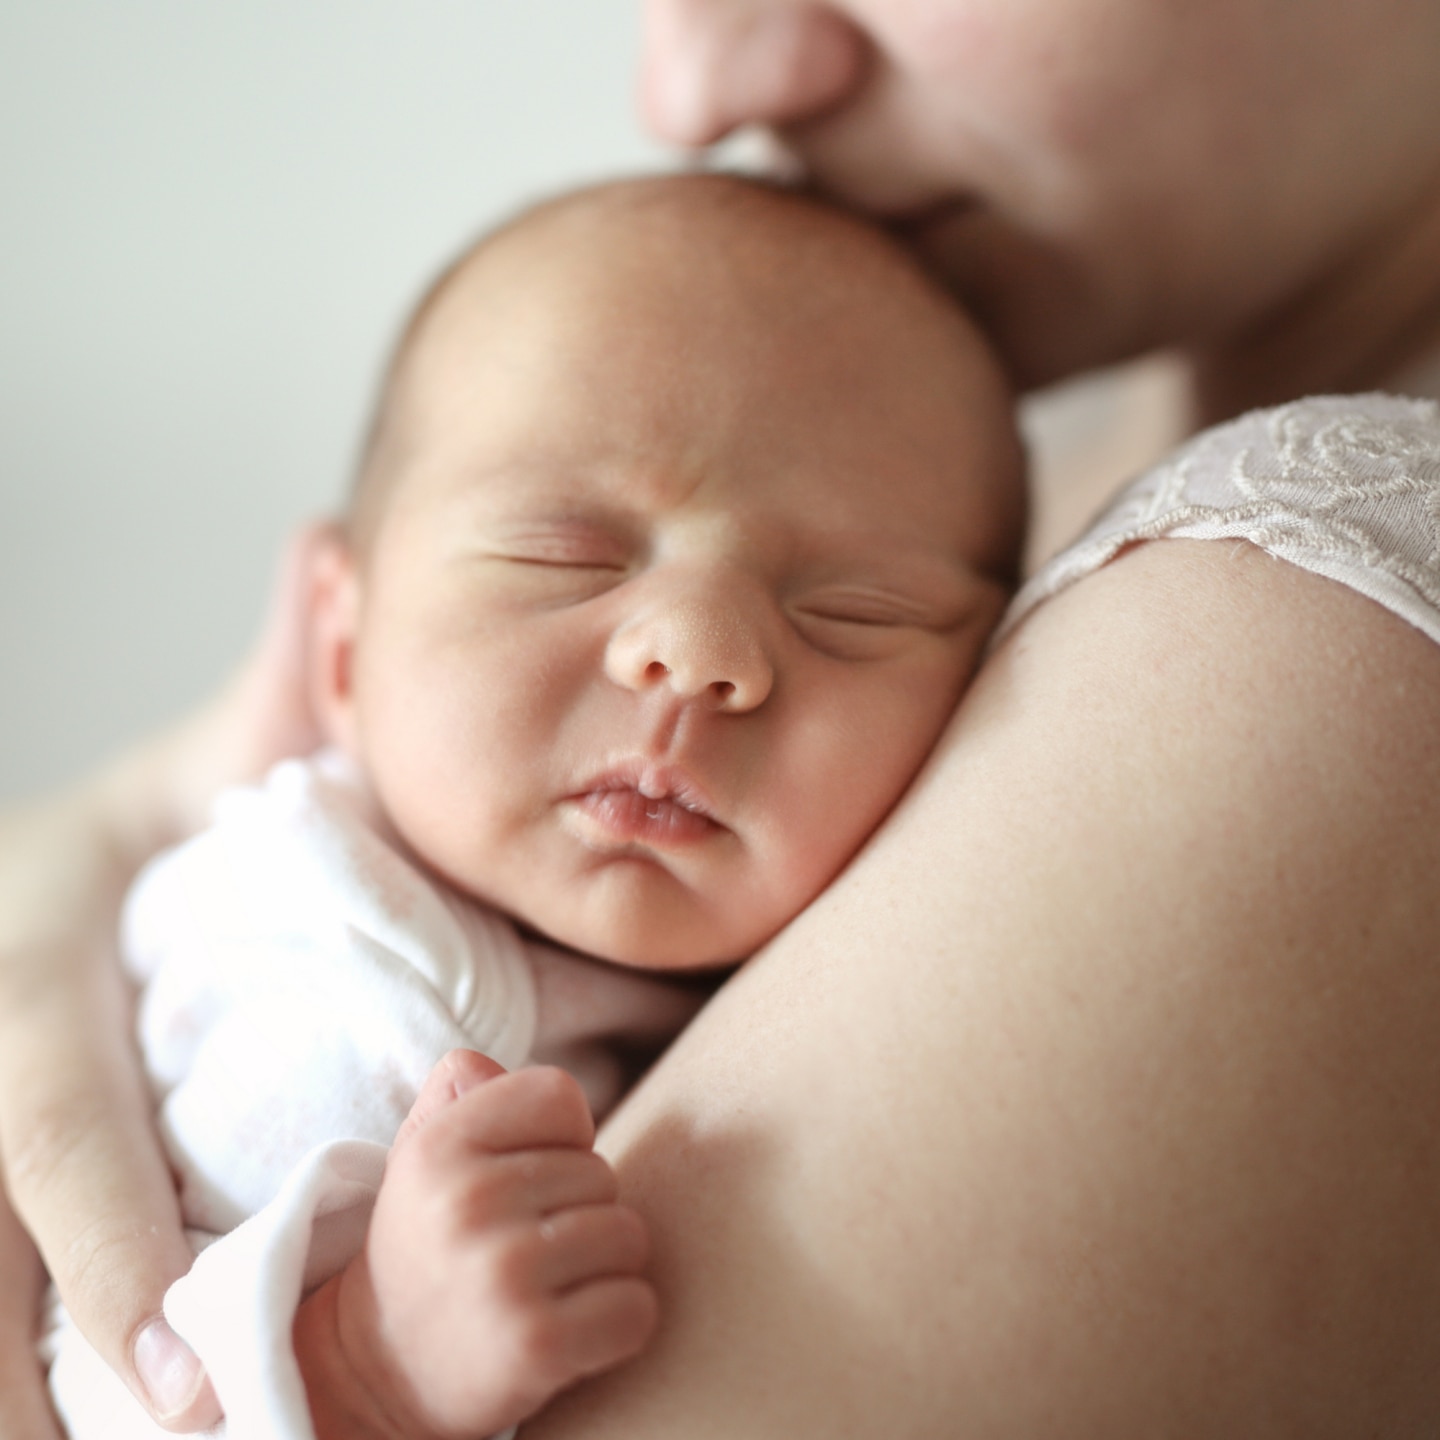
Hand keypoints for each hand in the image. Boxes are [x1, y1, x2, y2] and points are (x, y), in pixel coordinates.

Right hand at [0, 523, 337, 1430]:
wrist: (37, 884)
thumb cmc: (136, 842)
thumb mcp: (190, 766)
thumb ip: (275, 687)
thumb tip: (331, 552)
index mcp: (28, 965)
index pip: (49, 1120)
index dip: (109, 1246)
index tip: (188, 1371)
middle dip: (41, 1384)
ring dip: (30, 1400)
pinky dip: (27, 1360)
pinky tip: (94, 1433)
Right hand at [297, 1051, 657, 1439]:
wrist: (381, 1373)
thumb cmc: (428, 1245)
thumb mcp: (423, 1158)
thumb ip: (460, 1094)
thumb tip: (480, 1064)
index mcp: (439, 1145)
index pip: (561, 1095)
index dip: (561, 1137)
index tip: (526, 1178)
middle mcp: (467, 1202)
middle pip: (602, 1172)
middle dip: (580, 1212)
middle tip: (525, 1249)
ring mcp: (502, 1274)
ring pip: (628, 1235)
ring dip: (604, 1268)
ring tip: (548, 1288)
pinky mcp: (536, 1343)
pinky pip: (637, 1306)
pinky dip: (620, 1323)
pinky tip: (571, 1333)